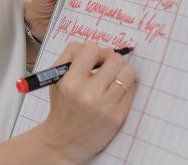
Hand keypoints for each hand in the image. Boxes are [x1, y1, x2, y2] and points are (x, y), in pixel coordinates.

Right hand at [39, 42, 135, 162]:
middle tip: (105, 66)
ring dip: (121, 71)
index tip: (93, 58)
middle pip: (114, 59)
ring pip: (127, 72)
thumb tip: (94, 47)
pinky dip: (125, 86)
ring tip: (112, 77)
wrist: (65, 140)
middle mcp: (89, 94)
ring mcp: (106, 106)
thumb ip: (70, 56)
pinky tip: (115, 90)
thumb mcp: (56, 78)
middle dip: (110, 59)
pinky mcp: (118, 116)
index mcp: (70, 82)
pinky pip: (131, 89)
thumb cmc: (61, 105)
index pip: (91, 49)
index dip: (94, 51)